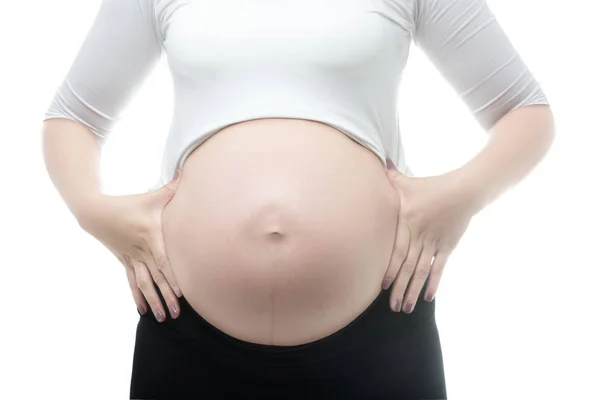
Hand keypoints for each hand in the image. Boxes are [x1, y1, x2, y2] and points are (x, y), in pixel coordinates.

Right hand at [79, 168, 183, 321]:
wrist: (96, 211)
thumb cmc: (129, 203)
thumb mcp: (152, 195)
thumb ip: (172, 188)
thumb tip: (187, 172)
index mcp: (150, 237)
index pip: (163, 261)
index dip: (172, 277)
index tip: (182, 293)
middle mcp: (141, 251)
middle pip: (156, 278)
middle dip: (166, 297)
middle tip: (177, 315)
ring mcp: (131, 258)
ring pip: (144, 284)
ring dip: (154, 301)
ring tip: (164, 319)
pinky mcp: (125, 261)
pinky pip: (132, 282)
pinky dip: (138, 296)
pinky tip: (143, 310)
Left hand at [382, 163, 477, 312]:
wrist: (464, 190)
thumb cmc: (431, 186)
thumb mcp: (407, 182)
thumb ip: (390, 176)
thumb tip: (377, 161)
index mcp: (407, 221)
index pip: (397, 250)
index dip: (390, 269)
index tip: (382, 286)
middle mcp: (420, 234)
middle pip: (408, 266)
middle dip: (399, 288)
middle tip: (392, 307)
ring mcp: (435, 242)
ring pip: (422, 271)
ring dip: (413, 291)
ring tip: (405, 308)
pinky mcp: (448, 247)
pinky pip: (440, 268)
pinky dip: (434, 283)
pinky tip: (428, 298)